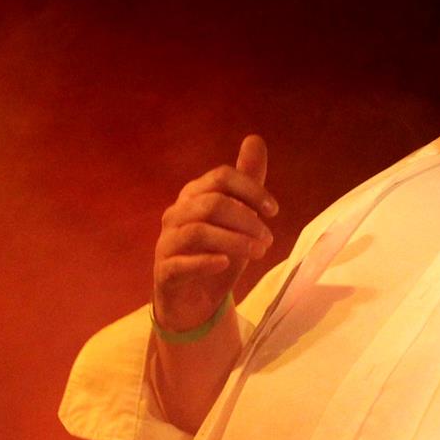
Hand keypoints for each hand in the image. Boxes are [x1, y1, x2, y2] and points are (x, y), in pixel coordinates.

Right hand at [152, 135, 276, 333]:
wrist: (192, 300)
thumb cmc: (216, 252)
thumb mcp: (237, 217)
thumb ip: (246, 181)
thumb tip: (254, 138)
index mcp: (193, 196)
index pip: (221, 178)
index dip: (251, 190)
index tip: (274, 211)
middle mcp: (176, 214)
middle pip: (212, 203)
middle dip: (247, 219)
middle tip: (268, 239)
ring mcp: (167, 243)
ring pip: (199, 231)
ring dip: (234, 241)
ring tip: (258, 253)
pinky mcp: (165, 272)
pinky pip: (181, 263)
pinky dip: (206, 262)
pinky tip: (225, 264)